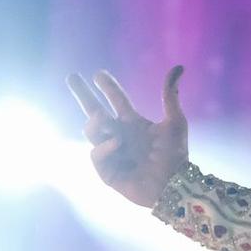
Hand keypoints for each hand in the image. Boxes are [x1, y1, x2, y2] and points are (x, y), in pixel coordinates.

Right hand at [67, 65, 188, 207]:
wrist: (173, 184)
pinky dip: (105, 146)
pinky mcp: (107, 171)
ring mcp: (111, 153)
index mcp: (133, 124)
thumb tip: (178, 67)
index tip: (98, 73)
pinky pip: (96, 153)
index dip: (108, 87)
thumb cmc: (176, 155)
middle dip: (83, 95)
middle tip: (72, 77)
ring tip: (101, 115)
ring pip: (92, 131)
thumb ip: (171, 96)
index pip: (117, 100)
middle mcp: (119, 136)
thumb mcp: (175, 121)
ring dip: (95, 122)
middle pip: (94, 112)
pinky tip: (117, 143)